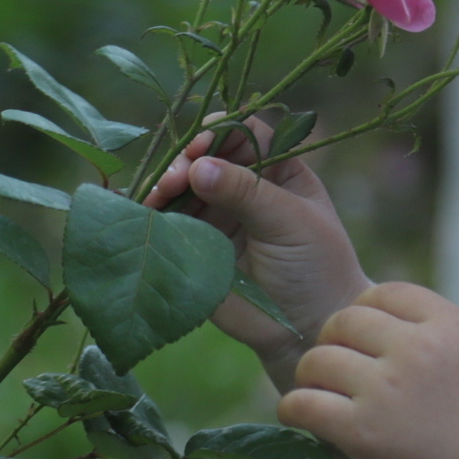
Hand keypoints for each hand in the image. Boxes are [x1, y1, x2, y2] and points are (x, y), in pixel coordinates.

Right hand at [145, 117, 371, 390]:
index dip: (220, 132)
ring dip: (165, 186)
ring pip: (182, 187)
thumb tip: (198, 167)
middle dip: (185, 160)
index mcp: (278, 170)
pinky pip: (169, 222)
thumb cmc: (315, 266)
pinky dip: (153, 215)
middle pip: (205, 156)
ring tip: (158, 196)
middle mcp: (244, 186)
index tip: (199, 145)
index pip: (244, 133)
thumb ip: (247, 192)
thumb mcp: (289, 222)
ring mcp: (218, 215)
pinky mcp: (196, 245)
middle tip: (175, 179)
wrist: (307, 327)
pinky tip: (143, 213)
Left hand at [281, 284, 458, 458]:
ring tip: (317, 394)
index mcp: (453, 326)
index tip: (362, 338)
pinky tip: (301, 417)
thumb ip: (437, 341)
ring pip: (319, 360)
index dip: (366, 312)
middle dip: (333, 341)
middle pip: (348, 320)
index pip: (388, 293)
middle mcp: (419, 348)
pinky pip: (304, 403)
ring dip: (311, 377)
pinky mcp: (363, 430)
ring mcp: (389, 388)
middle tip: (333, 368)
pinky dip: (295, 409)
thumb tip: (379, 326)